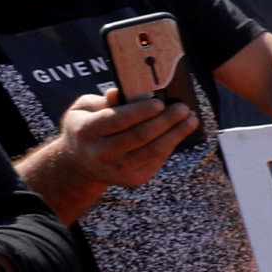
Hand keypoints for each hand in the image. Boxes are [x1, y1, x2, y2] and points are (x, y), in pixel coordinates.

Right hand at [53, 89, 190, 188]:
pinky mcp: (133, 179)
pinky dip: (171, 145)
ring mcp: (118, 169)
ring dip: (176, 134)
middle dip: (166, 121)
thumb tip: (119, 93)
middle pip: (141, 135)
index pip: (119, 119)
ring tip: (190, 120)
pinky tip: (180, 133)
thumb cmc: (86, 128)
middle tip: (182, 108)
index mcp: (86, 131)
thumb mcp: (83, 109)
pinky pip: (157, 160)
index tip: (160, 102)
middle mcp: (101, 153)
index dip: (141, 111)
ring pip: (154, 150)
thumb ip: (103, 102)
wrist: (81, 163)